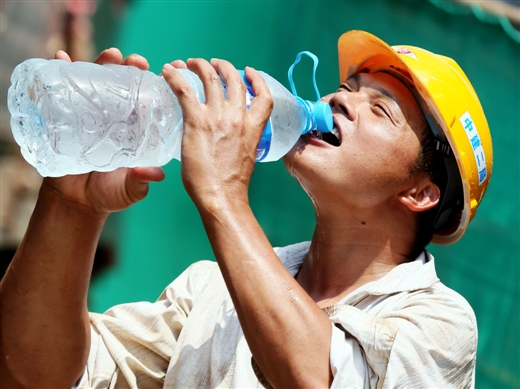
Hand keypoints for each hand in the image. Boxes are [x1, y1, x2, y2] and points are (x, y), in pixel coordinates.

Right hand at [44, 49, 164, 216]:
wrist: (77, 201)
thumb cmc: (109, 193)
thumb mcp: (130, 189)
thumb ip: (141, 181)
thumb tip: (155, 174)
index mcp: (135, 130)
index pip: (146, 101)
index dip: (153, 87)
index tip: (161, 74)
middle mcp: (116, 117)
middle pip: (124, 85)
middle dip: (131, 68)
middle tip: (137, 61)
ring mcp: (91, 114)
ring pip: (98, 81)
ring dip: (103, 63)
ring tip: (111, 55)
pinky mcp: (68, 115)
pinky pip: (64, 89)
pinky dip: (62, 70)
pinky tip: (62, 58)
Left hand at [162, 58, 272, 207]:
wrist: (222, 196)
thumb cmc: (231, 184)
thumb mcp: (245, 157)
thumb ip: (239, 141)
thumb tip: (226, 140)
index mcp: (253, 128)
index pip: (264, 97)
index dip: (257, 80)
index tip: (248, 72)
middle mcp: (238, 117)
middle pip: (234, 80)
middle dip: (223, 66)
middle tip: (212, 64)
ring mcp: (217, 117)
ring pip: (210, 78)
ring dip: (200, 65)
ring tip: (191, 62)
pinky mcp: (196, 121)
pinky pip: (184, 90)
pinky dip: (176, 76)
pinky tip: (169, 71)